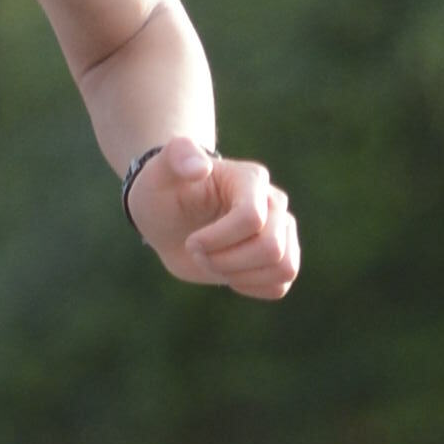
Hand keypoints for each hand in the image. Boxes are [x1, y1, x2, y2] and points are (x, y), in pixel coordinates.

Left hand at [132, 135, 298, 296]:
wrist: (168, 219)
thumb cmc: (164, 193)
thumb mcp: (159, 171)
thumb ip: (178, 156)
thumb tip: (201, 167)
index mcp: (251, 179)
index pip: (251, 219)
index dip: (217, 240)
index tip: (190, 241)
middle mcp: (274, 203)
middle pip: (272, 248)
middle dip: (227, 262)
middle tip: (198, 253)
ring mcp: (281, 231)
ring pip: (284, 268)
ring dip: (241, 276)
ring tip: (214, 263)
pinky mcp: (278, 257)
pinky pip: (280, 285)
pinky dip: (251, 287)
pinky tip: (228, 274)